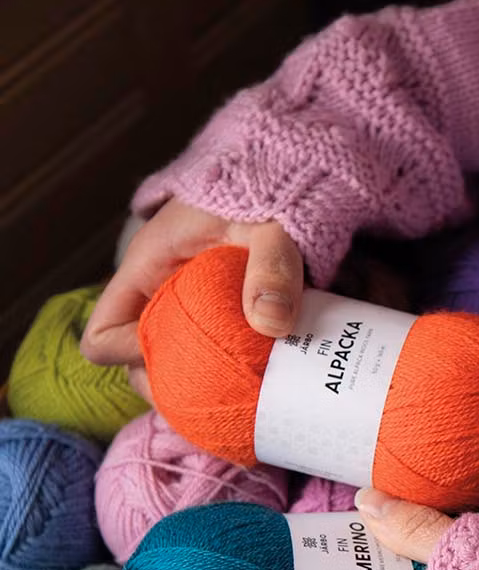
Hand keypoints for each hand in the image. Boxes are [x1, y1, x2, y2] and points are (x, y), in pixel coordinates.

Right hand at [81, 199, 303, 401]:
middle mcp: (156, 290)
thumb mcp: (272, 226)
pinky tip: (252, 384)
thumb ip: (272, 267)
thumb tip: (271, 323)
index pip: (101, 335)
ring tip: (233, 401)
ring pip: (168, 360)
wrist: (287, 168)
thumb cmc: (266, 189)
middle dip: (168, 386)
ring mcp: (183, 301)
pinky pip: (200, 350)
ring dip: (195, 384)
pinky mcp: (213, 309)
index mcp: (148, 267)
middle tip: (215, 401)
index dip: (130, 358)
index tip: (181, 358)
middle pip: (135, 361)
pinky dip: (219, 371)